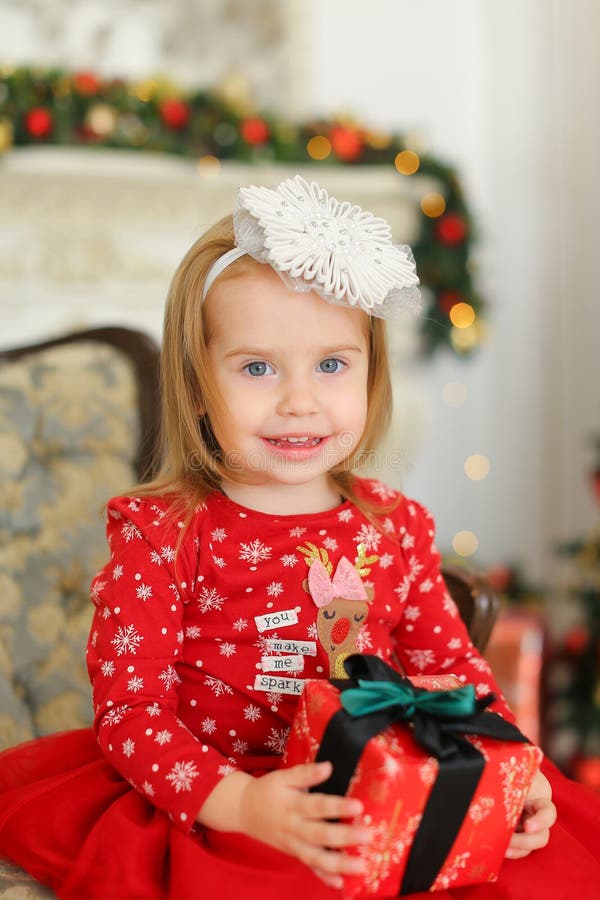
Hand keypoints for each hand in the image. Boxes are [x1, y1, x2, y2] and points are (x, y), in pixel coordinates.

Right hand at [237, 761, 369, 888]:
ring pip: (315, 857)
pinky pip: (309, 867)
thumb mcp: (283, 776)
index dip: (337, 806)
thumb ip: (306, 773)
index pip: (317, 806)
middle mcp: (293, 827)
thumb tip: (329, 767)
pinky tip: (340, 883)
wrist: (243, 810)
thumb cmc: (268, 790)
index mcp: (292, 804)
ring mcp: (292, 844)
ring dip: (338, 863)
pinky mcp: (293, 853)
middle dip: (344, 837)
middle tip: (367, 836)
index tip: (358, 806)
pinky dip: (323, 877)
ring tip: (360, 866)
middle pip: (319, 835)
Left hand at [505, 769, 556, 858]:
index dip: (541, 821)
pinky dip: (508, 849)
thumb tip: (505, 764)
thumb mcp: (517, 771)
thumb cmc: (511, 768)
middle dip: (527, 842)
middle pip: (541, 836)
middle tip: (509, 841)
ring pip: (528, 846)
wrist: (501, 770)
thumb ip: (516, 772)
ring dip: (516, 849)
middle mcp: (536, 816)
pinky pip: (514, 847)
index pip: (548, 813)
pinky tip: (497, 848)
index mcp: (540, 799)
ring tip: (502, 848)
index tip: (528, 826)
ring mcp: (525, 826)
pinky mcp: (514, 833)